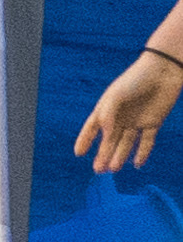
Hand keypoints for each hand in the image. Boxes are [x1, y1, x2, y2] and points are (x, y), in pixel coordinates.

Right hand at [89, 50, 182, 175]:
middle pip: (110, 140)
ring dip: (119, 156)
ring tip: (113, 169)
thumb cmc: (135, 79)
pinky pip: (147, 141)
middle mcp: (120, 117)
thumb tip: (105, 135)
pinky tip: (137, 164)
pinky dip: (143, 153)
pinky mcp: (153, 123)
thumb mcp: (116, 96)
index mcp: (107, 108)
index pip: (92, 127)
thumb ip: (108, 115)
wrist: (163, 71)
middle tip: (98, 170)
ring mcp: (137, 121)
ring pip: (126, 143)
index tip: (78, 153)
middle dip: (103, 154)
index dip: (85, 140)